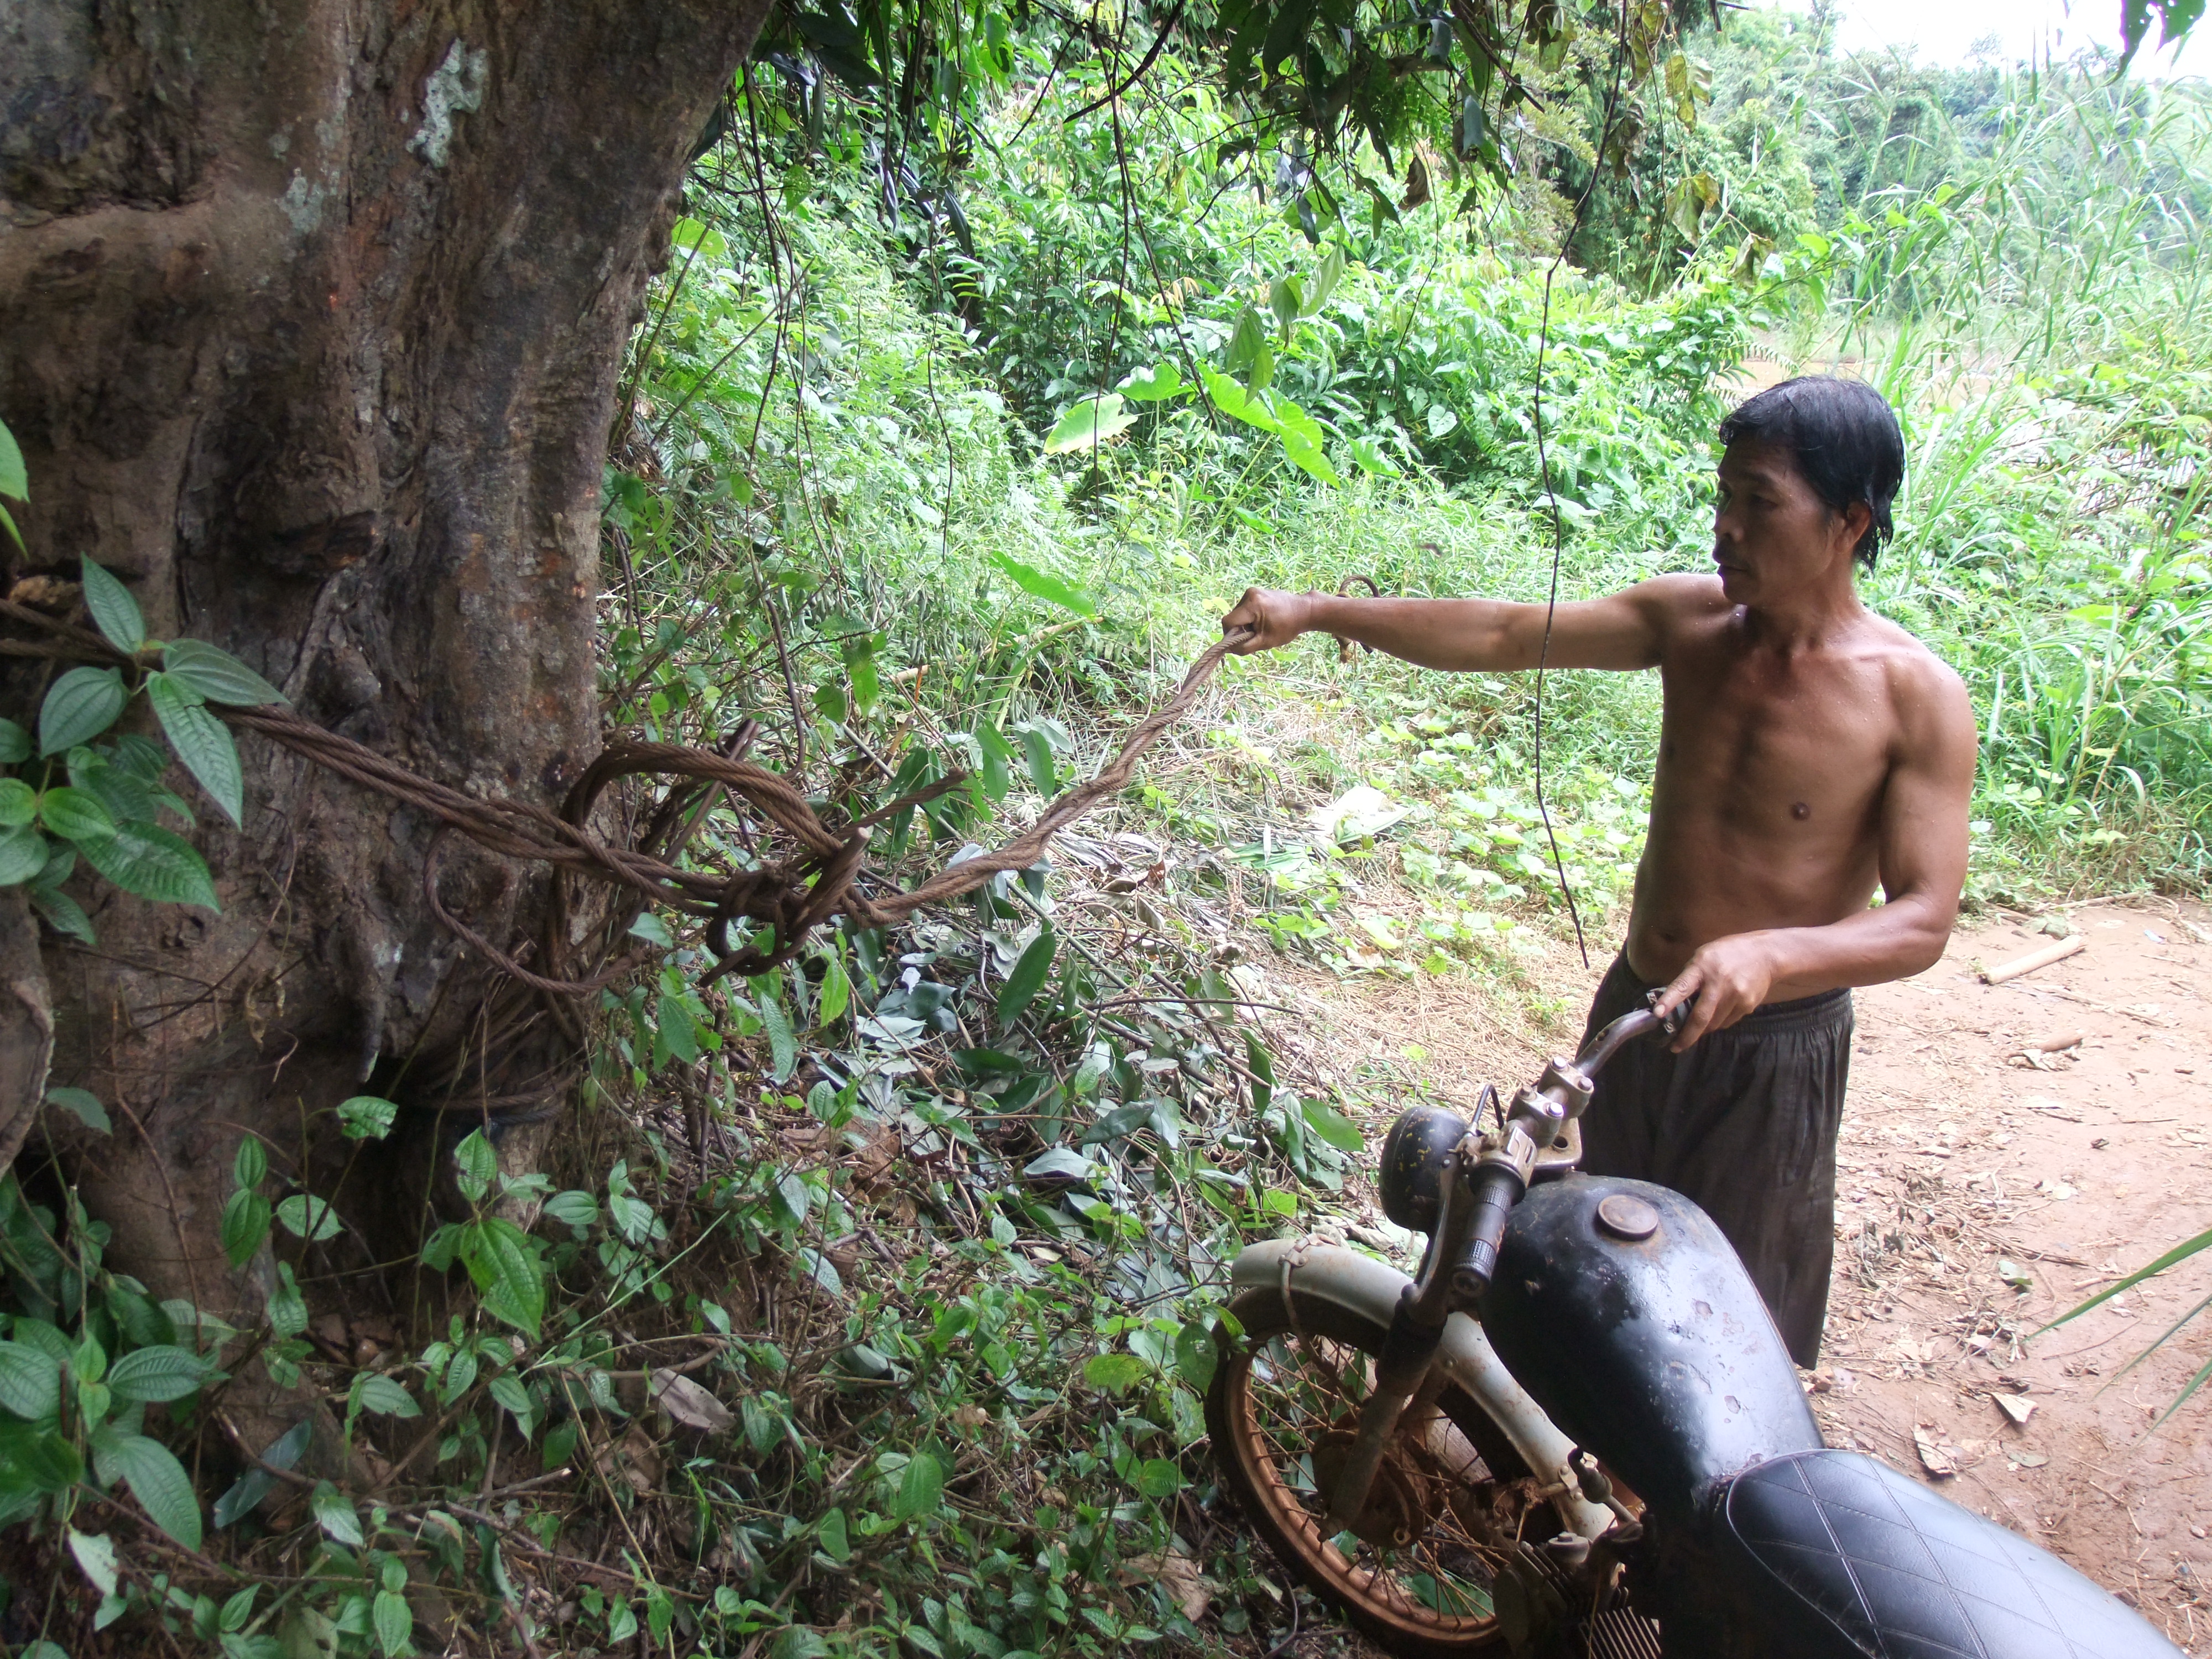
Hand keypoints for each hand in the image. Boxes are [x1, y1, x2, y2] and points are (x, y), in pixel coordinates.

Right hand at [1221, 587, 1312, 653]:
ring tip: (1261, 627)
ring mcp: (1252, 591)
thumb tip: (1228, 649)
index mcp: (1251, 604)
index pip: (1228, 622)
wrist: (1304, 610)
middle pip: (1233, 617)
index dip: (1231, 635)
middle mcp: (1249, 594)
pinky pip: (1244, 608)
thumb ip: (1244, 647)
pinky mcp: (1255, 591)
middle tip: (1256, 635)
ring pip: (1238, 613)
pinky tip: (1263, 620)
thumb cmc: (1288, 627)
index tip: (1242, 641)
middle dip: (1240, 629)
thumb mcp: (1265, 642)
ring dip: (1245, 623)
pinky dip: (1249, 617)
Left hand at [1653, 934, 1777, 1050]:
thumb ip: (1689, 977)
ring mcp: (1736, 996)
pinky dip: (1718, 1022)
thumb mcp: (1703, 956)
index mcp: (1702, 968)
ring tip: (1697, 1028)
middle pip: (1701, 1017)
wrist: (1765, 955)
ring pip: (1714, 1024)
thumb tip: (1674, 1001)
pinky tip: (1718, 1013)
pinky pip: (1727, 1022)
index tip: (1657, 1015)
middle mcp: (1719, 983)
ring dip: (1703, 1029)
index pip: (1682, 986)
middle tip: (1676, 1047)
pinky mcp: (1747, 1005)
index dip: (1669, 1001)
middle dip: (1687, 1036)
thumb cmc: (1727, 953)